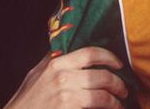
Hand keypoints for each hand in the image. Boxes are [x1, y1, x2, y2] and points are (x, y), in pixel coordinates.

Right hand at [5, 47, 127, 108]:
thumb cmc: (26, 101)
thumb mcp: (36, 74)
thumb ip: (53, 60)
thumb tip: (69, 47)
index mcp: (56, 63)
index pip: (90, 53)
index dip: (109, 57)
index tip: (119, 64)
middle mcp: (62, 77)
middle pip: (102, 75)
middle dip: (118, 84)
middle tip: (124, 90)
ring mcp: (66, 95)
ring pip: (103, 95)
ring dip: (116, 101)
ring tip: (119, 104)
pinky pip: (96, 108)